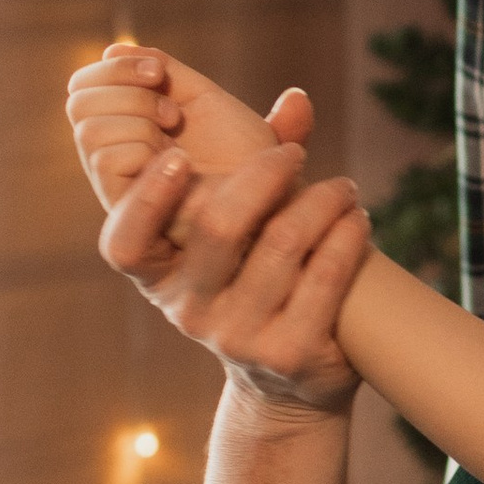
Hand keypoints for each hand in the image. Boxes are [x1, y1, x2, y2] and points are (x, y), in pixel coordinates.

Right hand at [66, 40, 313, 219]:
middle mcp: (118, 158)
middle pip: (77, 102)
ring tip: (178, 127)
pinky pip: (107, 161)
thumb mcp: (212, 104)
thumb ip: (170, 73)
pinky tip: (179, 158)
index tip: (160, 70)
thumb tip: (114, 46)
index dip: (116, 67)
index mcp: (132, 129)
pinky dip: (141, 144)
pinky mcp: (131, 215)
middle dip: (124, 84)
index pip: (86, 87)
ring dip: (137, 113)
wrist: (284, 205)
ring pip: (88, 129)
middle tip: (175, 107)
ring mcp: (120, 187)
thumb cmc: (258, 162)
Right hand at [100, 141, 368, 422]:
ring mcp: (237, 337)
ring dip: (323, 201)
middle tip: (294, 155)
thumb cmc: (260, 282)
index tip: (179, 156)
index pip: (124, 244)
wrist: (288, 384)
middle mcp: (188, 311)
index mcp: (160, 279)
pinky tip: (359, 220)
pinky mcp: (289, 353)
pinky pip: (326, 276)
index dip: (147, 198)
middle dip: (264, 175)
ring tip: (345, 187)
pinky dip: (347, 236)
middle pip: (218, 226)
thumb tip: (298, 98)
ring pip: (283, 243)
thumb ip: (257, 163)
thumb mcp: (241, 236)